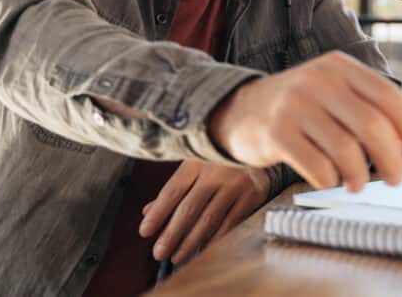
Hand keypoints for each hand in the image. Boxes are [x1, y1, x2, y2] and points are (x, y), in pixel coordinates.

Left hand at [139, 160, 270, 263]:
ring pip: (209, 219)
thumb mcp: (194, 167)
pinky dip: (214, 240)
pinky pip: (230, 224)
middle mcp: (215, 171)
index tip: (145, 232)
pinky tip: (203, 251)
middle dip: (172, 233)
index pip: (173, 190)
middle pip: (189, 208)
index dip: (158, 213)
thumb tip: (147, 212)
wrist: (257, 145)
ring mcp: (234, 184)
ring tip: (177, 257)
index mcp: (196, 162)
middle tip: (159, 253)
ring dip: (191, 242)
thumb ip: (173, 190)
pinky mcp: (251, 195)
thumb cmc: (218, 161)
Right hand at [208, 51, 401, 192]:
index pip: (387, 96)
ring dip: (360, 175)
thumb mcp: (332, 93)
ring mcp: (295, 105)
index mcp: (339, 67)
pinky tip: (329, 179)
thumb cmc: (299, 108)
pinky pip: (317, 167)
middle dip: (392, 158)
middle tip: (397, 178)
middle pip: (372, 124)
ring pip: (347, 150)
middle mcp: (318, 80)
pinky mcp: (277, 133)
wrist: (241, 109)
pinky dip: (330, 180)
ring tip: (358, 183)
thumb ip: (367, 110)